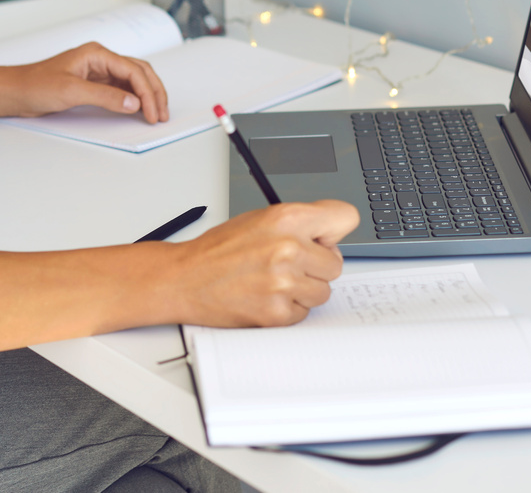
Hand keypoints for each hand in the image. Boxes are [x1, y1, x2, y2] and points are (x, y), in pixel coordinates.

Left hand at [15, 42, 168, 123]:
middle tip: (162, 113)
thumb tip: (132, 103)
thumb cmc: (35, 85)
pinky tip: (139, 109)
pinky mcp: (93, 83)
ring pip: (133, 80)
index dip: (147, 93)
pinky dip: (133, 99)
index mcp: (97, 53)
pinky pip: (121, 88)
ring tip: (156, 112)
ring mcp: (98, 71)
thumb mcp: (71, 91)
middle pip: (139, 72)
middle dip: (154, 92)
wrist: (16, 91)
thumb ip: (104, 96)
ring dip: (147, 95)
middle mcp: (100, 59)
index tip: (151, 112)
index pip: (133, 71)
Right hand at [166, 200, 359, 327]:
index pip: (346, 217)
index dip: (333, 231)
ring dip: (303, 290)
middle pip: (336, 263)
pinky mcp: (276, 312)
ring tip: (273, 280)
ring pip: (323, 291)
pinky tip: (265, 295)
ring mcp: (284, 283)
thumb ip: (298, 222)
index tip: (322, 239)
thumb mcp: (259, 218)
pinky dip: (287, 308)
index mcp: (286, 218)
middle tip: (288, 264)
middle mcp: (288, 248)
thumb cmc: (218, 250)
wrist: (184, 278)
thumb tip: (330, 235)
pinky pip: (304, 312)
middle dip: (316, 266)